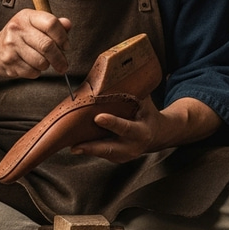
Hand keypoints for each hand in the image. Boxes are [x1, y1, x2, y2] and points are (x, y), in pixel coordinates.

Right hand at [0, 8, 71, 79]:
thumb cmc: (19, 37)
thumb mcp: (34, 25)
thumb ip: (53, 25)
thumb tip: (68, 24)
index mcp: (26, 16)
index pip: (51, 23)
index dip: (63, 37)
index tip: (66, 46)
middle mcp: (16, 28)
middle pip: (48, 45)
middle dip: (60, 58)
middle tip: (63, 64)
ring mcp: (11, 46)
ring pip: (41, 62)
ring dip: (47, 66)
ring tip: (43, 62)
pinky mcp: (8, 62)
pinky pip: (32, 72)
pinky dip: (36, 72)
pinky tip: (31, 66)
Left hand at [71, 96, 222, 161]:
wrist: (158, 134)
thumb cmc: (147, 112)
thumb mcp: (144, 102)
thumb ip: (131, 91)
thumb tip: (115, 71)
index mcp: (142, 130)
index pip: (126, 127)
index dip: (113, 123)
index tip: (98, 118)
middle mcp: (133, 146)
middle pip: (111, 148)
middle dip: (93, 146)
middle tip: (76, 144)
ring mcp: (125, 155)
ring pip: (103, 153)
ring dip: (87, 149)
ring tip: (70, 144)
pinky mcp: (117, 158)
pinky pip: (101, 154)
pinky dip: (88, 149)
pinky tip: (75, 144)